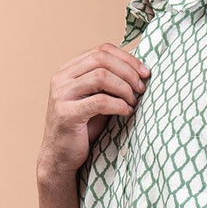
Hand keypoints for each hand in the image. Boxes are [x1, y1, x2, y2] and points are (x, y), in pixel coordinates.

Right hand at [37, 42, 149, 178]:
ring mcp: (61, 95)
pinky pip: (100, 101)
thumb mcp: (97, 99)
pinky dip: (119, 105)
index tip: (145, 72)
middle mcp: (62, 78)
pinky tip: (127, 112)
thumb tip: (141, 72)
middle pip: (102, 59)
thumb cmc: (83, 128)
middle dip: (128, 71)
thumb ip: (110, 83)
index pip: (102, 50)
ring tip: (133, 101)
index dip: (128, 58)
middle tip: (142, 88)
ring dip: (124, 88)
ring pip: (101, 76)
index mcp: (69, 70)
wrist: (60, 157)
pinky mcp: (66, 114)